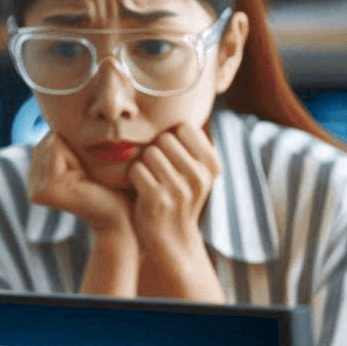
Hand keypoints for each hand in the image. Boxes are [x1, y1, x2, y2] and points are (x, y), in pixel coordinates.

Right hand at [28, 133, 131, 235]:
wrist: (122, 216)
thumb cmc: (111, 187)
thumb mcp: (86, 162)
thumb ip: (68, 144)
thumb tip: (58, 116)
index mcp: (39, 178)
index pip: (48, 139)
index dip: (72, 146)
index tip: (87, 170)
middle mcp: (33, 185)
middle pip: (48, 139)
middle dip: (72, 148)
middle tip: (88, 176)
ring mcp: (37, 190)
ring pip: (53, 142)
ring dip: (76, 153)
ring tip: (87, 178)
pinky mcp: (46, 191)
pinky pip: (56, 150)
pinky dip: (75, 158)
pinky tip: (85, 180)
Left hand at [128, 123, 221, 298]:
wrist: (174, 242)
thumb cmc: (180, 198)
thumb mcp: (197, 172)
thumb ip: (193, 145)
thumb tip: (178, 103)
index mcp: (212, 165)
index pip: (183, 128)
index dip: (171, 139)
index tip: (173, 159)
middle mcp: (199, 176)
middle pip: (163, 139)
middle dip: (156, 152)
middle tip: (160, 173)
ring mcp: (178, 189)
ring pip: (148, 153)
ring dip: (144, 165)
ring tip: (152, 181)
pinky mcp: (157, 200)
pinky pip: (136, 169)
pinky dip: (134, 177)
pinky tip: (142, 191)